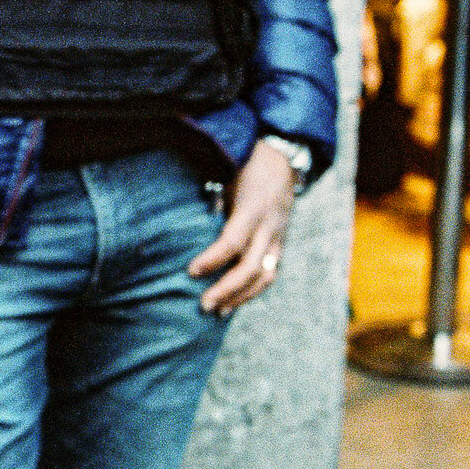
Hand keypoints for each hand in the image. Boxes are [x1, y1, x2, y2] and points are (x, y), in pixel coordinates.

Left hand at [188, 140, 297, 313]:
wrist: (283, 157)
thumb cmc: (246, 165)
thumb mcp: (228, 174)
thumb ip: (212, 199)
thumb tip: (186, 224)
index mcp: (254, 208)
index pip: (233, 241)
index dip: (212, 259)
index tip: (190, 272)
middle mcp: (270, 226)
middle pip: (251, 267)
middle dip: (226, 289)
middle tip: (203, 305)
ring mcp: (279, 236)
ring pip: (265, 276)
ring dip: (241, 297)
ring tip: (218, 311)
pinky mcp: (282, 243)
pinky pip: (271, 272)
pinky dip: (253, 290)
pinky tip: (234, 301)